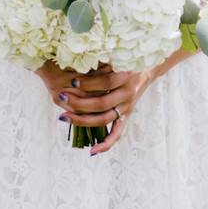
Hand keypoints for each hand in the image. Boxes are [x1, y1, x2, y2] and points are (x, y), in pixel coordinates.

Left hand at [36, 60, 154, 154]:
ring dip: (82, 121)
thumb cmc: (127, 59)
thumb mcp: (116, 57)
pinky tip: (92, 151)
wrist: (147, 68)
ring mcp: (126, 107)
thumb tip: (79, 60)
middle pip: (101, 103)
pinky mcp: (126, 116)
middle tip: (60, 97)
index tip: (72, 81)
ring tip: (63, 117)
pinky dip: (106, 144)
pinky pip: (117, 134)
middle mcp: (128, 94)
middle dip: (78, 102)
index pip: (105, 83)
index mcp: (126, 77)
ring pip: (103, 119)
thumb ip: (100, 61)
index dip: (88, 83)